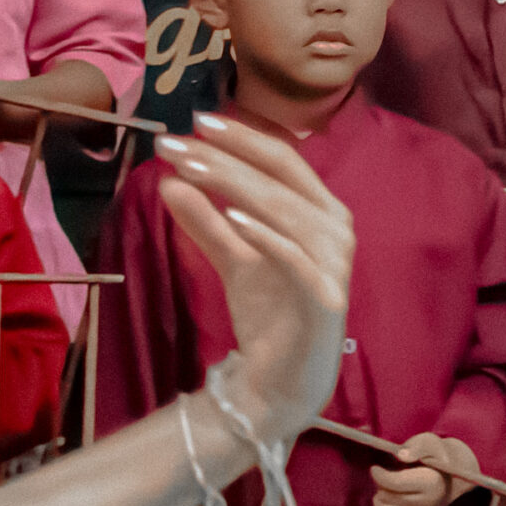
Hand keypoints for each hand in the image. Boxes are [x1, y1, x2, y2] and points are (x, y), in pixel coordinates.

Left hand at [153, 112, 352, 446]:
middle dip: (225, 156)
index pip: (283, 160)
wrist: (280, 384)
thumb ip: (205, 220)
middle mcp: (335, 231)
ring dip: (236, 184)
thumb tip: (170, 177)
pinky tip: (231, 214)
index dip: (241, 138)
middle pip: (280, 178)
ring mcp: (334, 265)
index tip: (194, 121)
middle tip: (175, 142)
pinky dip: (265, 233)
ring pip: (286, 210)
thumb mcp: (232, 259)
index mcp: (320, 213)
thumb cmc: (269, 315)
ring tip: (191, 167)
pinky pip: (296, 258)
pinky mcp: (325, 300)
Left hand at [372, 433, 475, 505]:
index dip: (379, 475)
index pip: (395, 484)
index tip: (375, 468)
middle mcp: (428, 503)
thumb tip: (401, 455)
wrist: (455, 474)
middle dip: (380, 486)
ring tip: (382, 490)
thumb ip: (416, 447)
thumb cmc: (438, 455)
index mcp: (431, 483)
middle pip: (389, 499)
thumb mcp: (430, 443)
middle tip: (384, 476)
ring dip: (379, 502)